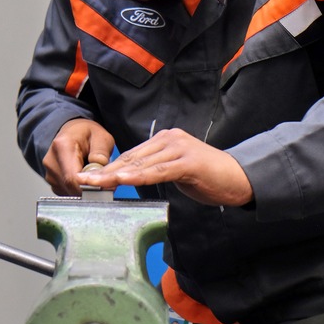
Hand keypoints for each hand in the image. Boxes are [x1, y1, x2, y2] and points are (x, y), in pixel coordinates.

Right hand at [42, 118, 114, 195]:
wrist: (71, 133)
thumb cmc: (86, 134)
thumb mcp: (101, 137)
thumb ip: (101, 152)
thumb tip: (100, 171)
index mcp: (63, 147)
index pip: (72, 178)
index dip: (89, 187)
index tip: (103, 186)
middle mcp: (51, 161)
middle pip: (70, 186)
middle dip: (88, 188)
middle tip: (101, 180)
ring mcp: (49, 173)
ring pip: (69, 191)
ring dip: (83, 189)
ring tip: (89, 174)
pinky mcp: (51, 182)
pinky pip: (67, 192)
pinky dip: (77, 189)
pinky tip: (82, 177)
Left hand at [75, 128, 253, 206]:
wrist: (240, 179)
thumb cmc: (209, 178)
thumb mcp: (177, 172)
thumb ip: (157, 171)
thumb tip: (133, 179)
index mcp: (166, 140)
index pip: (131, 156)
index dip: (108, 168)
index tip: (89, 179)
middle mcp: (170, 139)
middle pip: (131, 158)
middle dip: (105, 172)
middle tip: (83, 181)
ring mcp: (179, 148)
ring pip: (141, 164)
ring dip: (116, 175)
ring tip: (95, 183)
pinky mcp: (188, 162)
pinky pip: (158, 171)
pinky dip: (139, 177)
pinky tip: (123, 180)